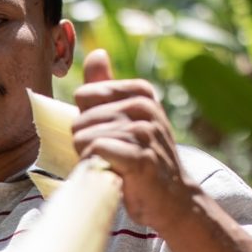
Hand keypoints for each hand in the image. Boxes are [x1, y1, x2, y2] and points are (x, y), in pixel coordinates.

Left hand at [71, 49, 197, 230]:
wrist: (171, 198)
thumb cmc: (142, 157)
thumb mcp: (127, 116)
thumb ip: (106, 87)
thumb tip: (96, 53)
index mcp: (140, 92)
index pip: (84, 96)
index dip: (87, 122)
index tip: (108, 136)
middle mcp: (143, 107)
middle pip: (79, 120)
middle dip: (85, 144)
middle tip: (111, 157)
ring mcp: (143, 132)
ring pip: (83, 138)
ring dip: (90, 159)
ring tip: (113, 166)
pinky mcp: (140, 158)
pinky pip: (95, 152)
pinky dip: (95, 167)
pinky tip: (113, 174)